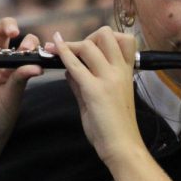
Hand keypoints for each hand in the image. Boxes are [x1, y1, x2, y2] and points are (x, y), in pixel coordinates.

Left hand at [50, 27, 142, 165]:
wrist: (123, 146)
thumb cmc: (115, 127)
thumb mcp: (101, 98)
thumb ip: (85, 82)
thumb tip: (69, 69)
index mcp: (127, 72)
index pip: (124, 39)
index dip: (106, 38)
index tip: (92, 46)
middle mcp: (120, 70)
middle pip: (106, 34)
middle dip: (88, 36)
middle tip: (76, 50)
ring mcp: (108, 78)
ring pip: (88, 45)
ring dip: (71, 46)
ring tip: (57, 51)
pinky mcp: (95, 90)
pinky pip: (75, 65)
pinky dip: (62, 54)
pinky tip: (53, 50)